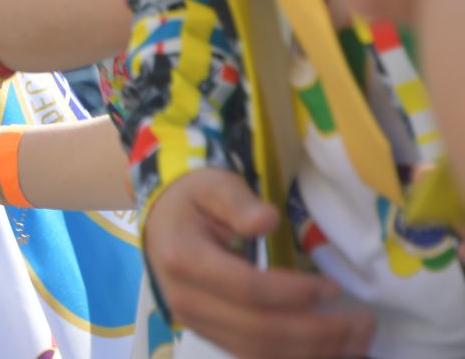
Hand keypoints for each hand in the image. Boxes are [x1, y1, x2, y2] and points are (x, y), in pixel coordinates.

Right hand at [144, 168, 373, 356]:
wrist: (161, 221)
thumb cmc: (193, 199)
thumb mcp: (213, 185)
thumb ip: (238, 201)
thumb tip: (268, 220)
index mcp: (184, 260)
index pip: (247, 289)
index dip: (295, 294)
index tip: (334, 288)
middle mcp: (186, 301)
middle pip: (258, 330)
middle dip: (317, 333)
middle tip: (363, 323)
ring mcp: (195, 323)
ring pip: (258, 352)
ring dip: (313, 353)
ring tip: (358, 342)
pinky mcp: (210, 335)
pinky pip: (255, 356)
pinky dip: (296, 358)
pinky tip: (331, 352)